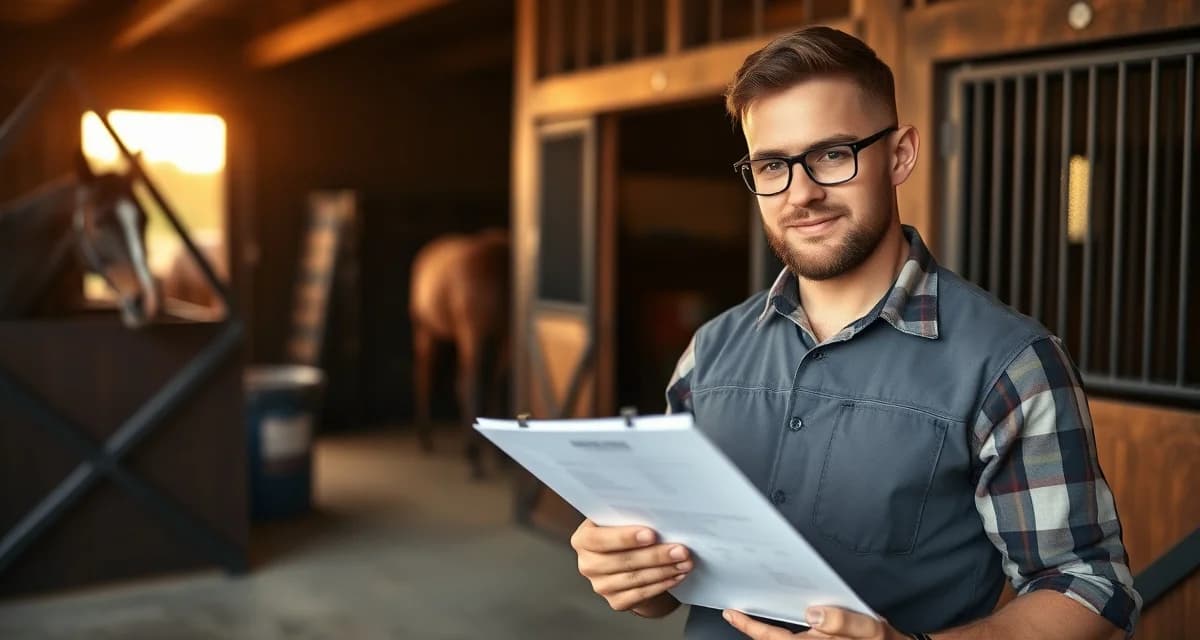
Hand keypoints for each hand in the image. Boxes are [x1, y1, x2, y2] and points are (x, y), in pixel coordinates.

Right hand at [570, 518, 691, 611]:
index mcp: (583, 539)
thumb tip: (660, 516)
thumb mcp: (621, 521)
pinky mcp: (616, 601)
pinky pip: (641, 594)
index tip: (651, 534)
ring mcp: (600, 586)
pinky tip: (676, 576)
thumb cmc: (625, 533)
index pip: (599, 539)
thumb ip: (630, 518)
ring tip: (684, 562)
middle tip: (680, 550)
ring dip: (664, 571)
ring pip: (635, 579)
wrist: (627, 559)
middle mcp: (587, 564)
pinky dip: (662, 584)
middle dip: (655, 555)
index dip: (624, 538)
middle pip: (622, 561)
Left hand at [723, 606, 908, 639]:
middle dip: (752, 627)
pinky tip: (776, 611)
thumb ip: (845, 621)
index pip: (775, 638)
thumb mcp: (871, 629)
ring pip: (783, 637)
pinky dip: (782, 626)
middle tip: (732, 608)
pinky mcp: (820, 639)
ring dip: (765, 627)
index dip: (751, 628)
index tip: (731, 613)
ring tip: (749, 606)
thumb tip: (813, 612)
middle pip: (773, 639)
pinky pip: (795, 634)